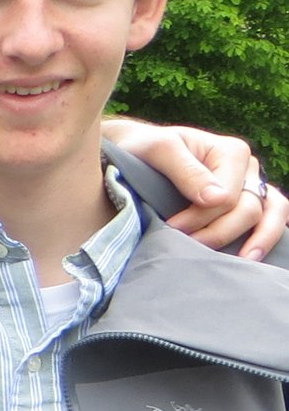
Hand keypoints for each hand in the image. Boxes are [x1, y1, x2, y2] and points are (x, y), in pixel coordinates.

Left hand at [103, 118, 287, 262]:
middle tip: (187, 247)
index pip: (228, 197)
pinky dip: (266, 235)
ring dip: (260, 239)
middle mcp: (248, 169)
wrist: (138, 151)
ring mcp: (252, 186)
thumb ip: (187, 171)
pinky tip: (251, 256)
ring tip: (244, 262)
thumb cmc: (147, 149)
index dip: (201, 218)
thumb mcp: (159, 150)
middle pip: (249, 210)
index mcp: (232, 152)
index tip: (172, 228)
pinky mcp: (248, 201)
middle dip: (219, 233)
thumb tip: (217, 200)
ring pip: (271, 214)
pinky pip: (272, 217)